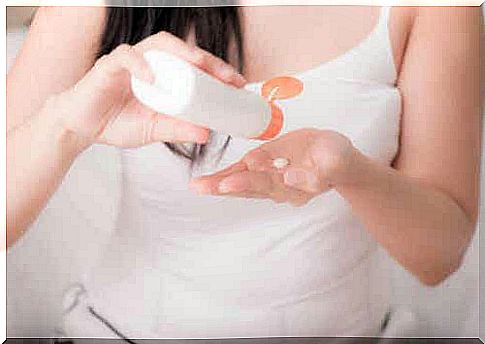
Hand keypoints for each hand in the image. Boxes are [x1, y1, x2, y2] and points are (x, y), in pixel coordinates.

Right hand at [46, 31, 245, 150]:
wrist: (82, 128)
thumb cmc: (117, 123)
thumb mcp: (155, 130)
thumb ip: (179, 129)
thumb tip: (208, 132)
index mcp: (165, 77)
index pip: (195, 67)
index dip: (217, 72)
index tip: (238, 84)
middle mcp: (151, 64)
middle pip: (184, 51)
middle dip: (208, 61)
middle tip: (228, 76)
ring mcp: (131, 62)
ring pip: (159, 45)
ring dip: (181, 52)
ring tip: (199, 64)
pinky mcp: (109, 65)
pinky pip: (126, 57)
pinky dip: (140, 64)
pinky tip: (152, 78)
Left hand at [189, 128, 356, 206]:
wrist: (336, 158)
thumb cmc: (337, 159)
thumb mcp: (335, 161)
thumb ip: (315, 172)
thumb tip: (289, 177)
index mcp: (294, 186)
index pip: (268, 185)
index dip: (248, 182)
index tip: (229, 182)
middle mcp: (277, 187)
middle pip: (248, 188)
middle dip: (224, 187)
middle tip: (202, 187)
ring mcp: (269, 180)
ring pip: (241, 183)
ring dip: (218, 184)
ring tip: (197, 185)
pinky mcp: (264, 168)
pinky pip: (242, 173)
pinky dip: (224, 176)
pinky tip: (206, 180)